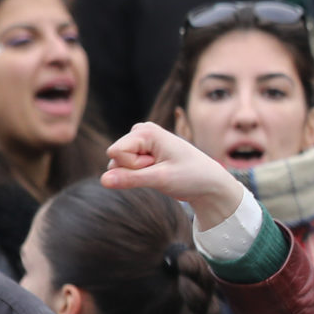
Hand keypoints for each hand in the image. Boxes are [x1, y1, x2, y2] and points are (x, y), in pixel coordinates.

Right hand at [104, 122, 248, 228]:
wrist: (210, 183)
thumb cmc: (191, 177)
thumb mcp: (161, 179)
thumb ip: (130, 179)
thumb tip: (103, 180)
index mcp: (146, 130)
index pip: (115, 152)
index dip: (134, 165)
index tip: (157, 165)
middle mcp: (141, 131)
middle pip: (115, 157)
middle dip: (135, 170)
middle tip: (161, 170)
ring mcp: (140, 141)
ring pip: (118, 164)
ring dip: (138, 174)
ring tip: (162, 171)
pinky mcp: (141, 152)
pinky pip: (125, 168)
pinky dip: (139, 175)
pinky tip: (157, 172)